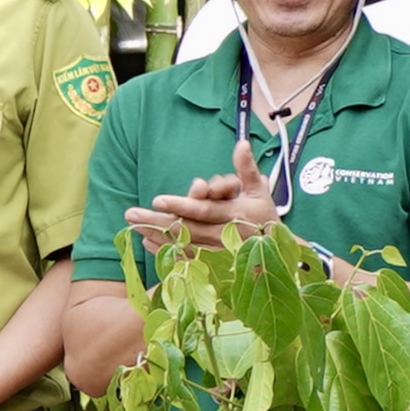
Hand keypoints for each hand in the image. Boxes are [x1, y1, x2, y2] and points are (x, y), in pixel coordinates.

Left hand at [139, 138, 284, 251]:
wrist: (279, 254)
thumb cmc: (265, 217)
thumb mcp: (260, 191)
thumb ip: (247, 168)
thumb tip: (242, 143)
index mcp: (235, 215)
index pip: (204, 210)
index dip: (181, 205)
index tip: (157, 200)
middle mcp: (225, 237)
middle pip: (186, 229)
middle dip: (156, 222)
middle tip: (130, 214)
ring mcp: (218, 254)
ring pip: (182, 246)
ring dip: (156, 237)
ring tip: (133, 227)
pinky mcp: (213, 267)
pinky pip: (186, 261)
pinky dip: (166, 253)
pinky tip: (148, 244)